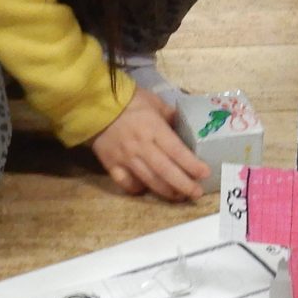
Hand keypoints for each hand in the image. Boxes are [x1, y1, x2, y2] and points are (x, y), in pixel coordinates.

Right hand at [89, 89, 209, 200]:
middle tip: (196, 194)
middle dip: (184, 185)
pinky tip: (148, 190)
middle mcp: (141, 146)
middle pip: (166, 171)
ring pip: (149, 181)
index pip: (177, 151)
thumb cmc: (128, 101)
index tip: (205, 173)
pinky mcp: (111, 165)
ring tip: (179, 196)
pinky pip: (127, 183)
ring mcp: (125, 158)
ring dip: (167, 191)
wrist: (93, 104)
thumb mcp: (154, 101)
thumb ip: (170, 115)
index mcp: (153, 128)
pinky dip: (138, 189)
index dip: (192, 164)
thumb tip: (186, 125)